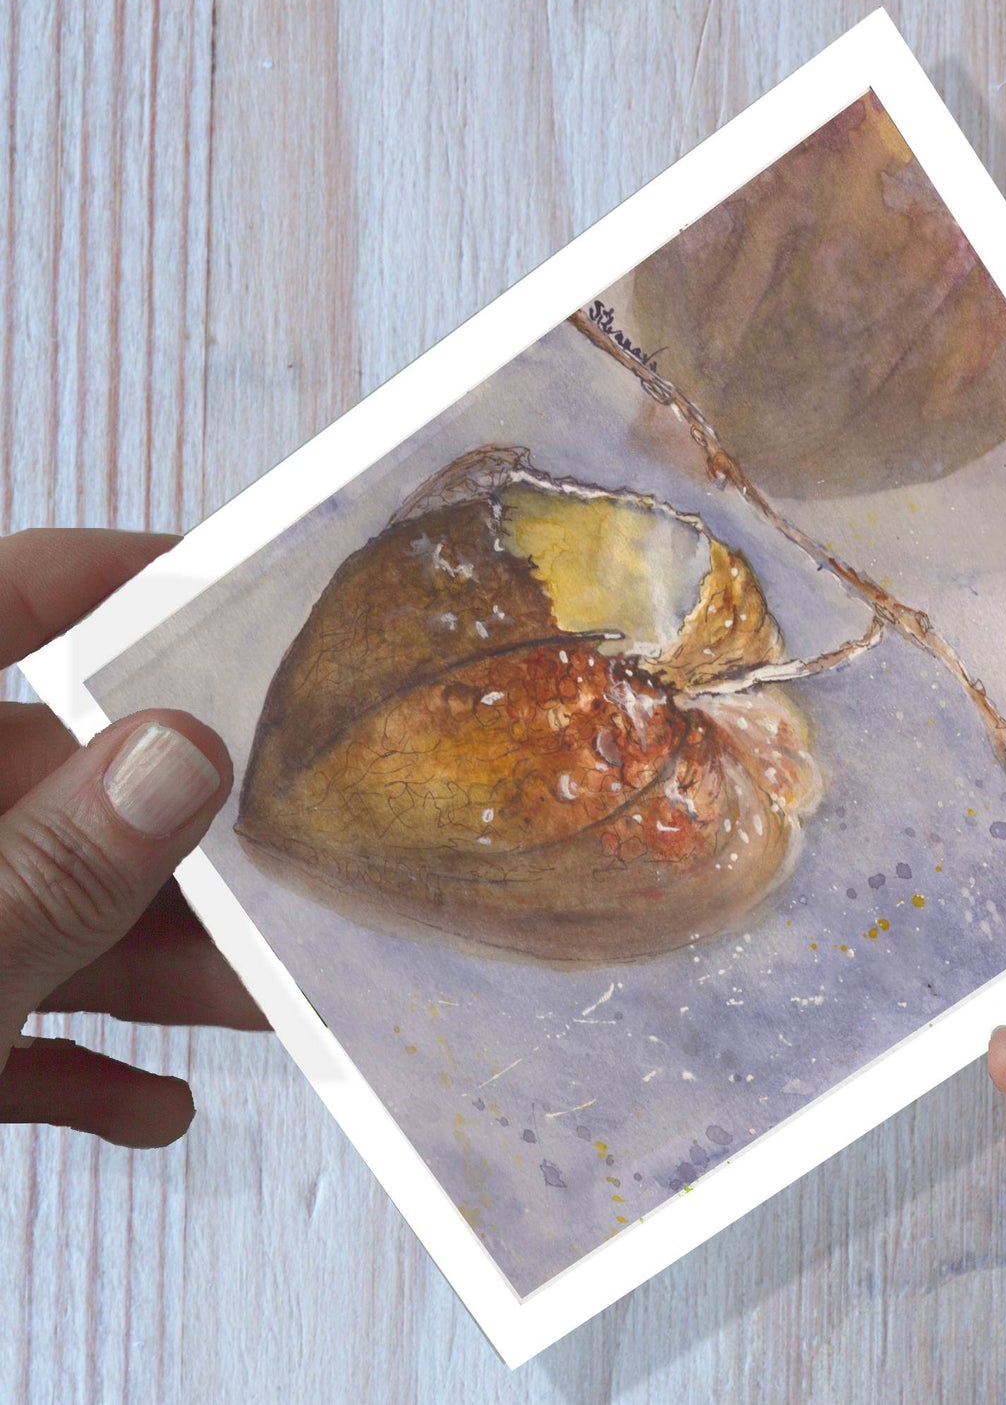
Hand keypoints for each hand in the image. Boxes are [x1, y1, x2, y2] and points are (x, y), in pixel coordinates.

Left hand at [0, 529, 264, 1148]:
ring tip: (260, 1004)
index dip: (112, 581)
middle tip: (289, 855)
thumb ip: (48, 868)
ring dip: (150, 965)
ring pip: (34, 909)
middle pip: (48, 786)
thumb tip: (182, 751)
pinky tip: (150, 1106)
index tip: (230, 591)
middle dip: (179, 838)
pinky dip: (70, 1063)